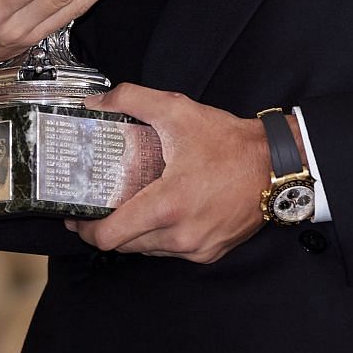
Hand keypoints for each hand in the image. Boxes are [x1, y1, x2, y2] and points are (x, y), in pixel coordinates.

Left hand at [65, 84, 268, 263]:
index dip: (86, 229)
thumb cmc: (231, 143)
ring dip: (134, 232)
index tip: (77, 215)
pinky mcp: (209, 252)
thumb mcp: (179, 110)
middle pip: (124, 245)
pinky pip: (171, 251)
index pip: (110, 236)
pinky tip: (162, 212)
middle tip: (97, 206)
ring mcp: (196, 248)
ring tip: (129, 205)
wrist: (276, 166)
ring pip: (147, 250)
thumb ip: (132, 100)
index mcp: (167, 206)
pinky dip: (160, 236)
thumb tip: (97, 103)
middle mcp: (180, 235)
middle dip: (106, 227)